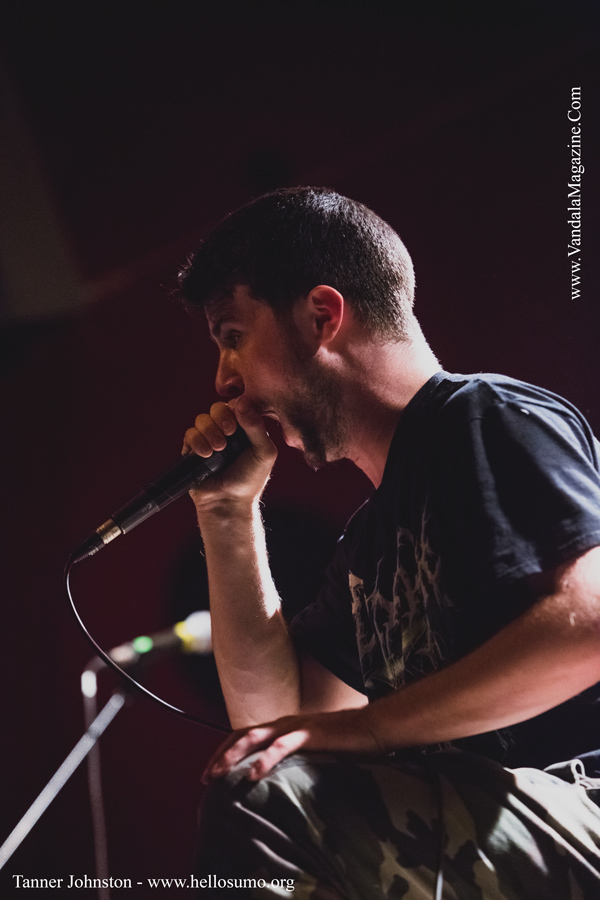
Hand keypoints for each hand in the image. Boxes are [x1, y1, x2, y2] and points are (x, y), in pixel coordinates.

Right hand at [182, 399, 276, 509]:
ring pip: (202, 419)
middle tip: (229, 433)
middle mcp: (226, 431)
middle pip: (217, 407)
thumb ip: (256, 426)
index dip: (236, 409)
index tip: (239, 424)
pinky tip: (206, 455)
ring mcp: (209, 439)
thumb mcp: (263, 452)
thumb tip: (242, 401)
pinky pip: (190, 433)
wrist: (229, 502)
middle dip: (222, 418)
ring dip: (209, 431)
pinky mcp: (193, 450)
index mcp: (245, 428)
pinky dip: (197, 441)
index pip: (237, 405)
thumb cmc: (250, 480)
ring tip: (218, 450)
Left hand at [202, 707, 381, 782]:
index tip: (210, 772)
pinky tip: (253, 774)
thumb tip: (279, 782)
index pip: (246, 734)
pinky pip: (282, 746)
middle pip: (244, 734)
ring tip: (220, 775)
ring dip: (235, 755)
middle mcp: (285, 723)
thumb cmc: (346, 743)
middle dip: (221, 755)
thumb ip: (295, 760)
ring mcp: (297, 727)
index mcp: (284, 727)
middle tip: (206, 777)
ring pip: (257, 737)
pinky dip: (265, 759)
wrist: (374, 728)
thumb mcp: (314, 752)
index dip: (226, 750)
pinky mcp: (311, 734)